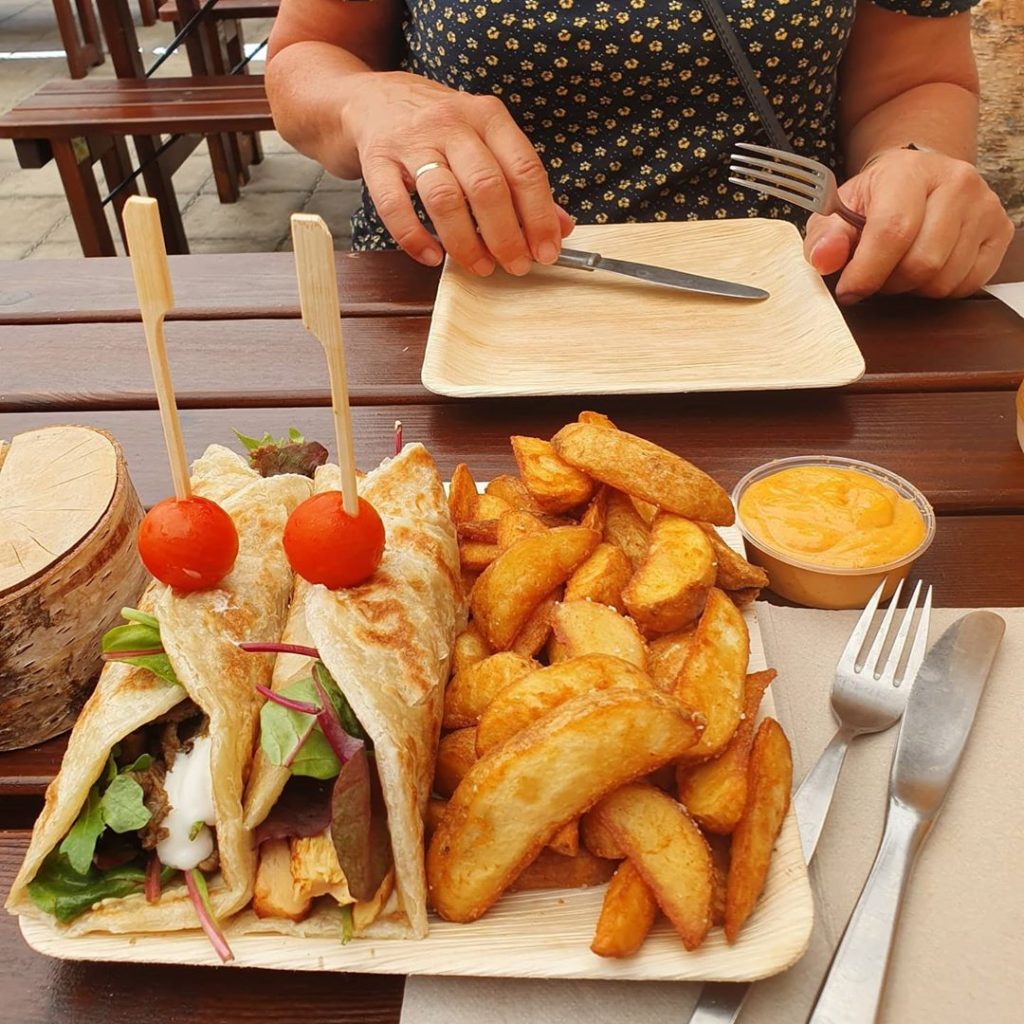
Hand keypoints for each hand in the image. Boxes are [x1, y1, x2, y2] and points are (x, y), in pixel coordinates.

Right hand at [342, 71, 572, 274]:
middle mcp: (451, 124)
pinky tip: (432, 257)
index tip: (546, 252)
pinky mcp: (377, 161)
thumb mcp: (486, 138)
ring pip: (444, 199)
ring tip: (479, 266)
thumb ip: (522, 182)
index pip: (523, 169)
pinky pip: (394, 207)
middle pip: (486, 186)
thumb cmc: (440, 128)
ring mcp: (411, 142)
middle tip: (515, 265)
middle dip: (505, 235)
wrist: (374, 99)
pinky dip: (415, 238)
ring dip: (465, 242)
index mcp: (488, 117)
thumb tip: (561, 228)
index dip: (539, 217)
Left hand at [804, 149, 1013, 301]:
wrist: (917, 177)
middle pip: (921, 263)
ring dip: (913, 288)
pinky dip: (940, 289)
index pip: (892, 231)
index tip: (848, 290)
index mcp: (910, 171)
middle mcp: (956, 182)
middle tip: (875, 276)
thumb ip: (825, 236)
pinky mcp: (1000, 230)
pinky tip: (927, 270)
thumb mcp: (839, 211)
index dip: (866, 273)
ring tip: (900, 267)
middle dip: (889, 283)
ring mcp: (984, 206)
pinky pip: (968, 284)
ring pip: (944, 279)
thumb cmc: (875, 199)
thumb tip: (824, 260)